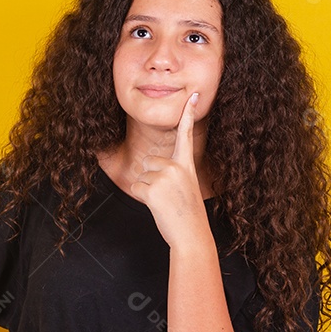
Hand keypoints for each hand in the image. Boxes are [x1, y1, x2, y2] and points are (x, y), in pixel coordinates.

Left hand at [130, 91, 211, 248]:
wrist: (192, 235)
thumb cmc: (188, 214)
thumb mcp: (186, 186)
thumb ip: (173, 172)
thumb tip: (149, 167)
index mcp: (187, 164)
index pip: (186, 134)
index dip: (189, 114)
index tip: (194, 96)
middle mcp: (176, 166)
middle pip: (148, 161)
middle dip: (151, 178)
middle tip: (168, 196)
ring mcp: (164, 177)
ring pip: (141, 175)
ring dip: (147, 190)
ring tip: (164, 202)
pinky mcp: (152, 189)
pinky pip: (136, 187)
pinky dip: (142, 198)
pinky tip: (157, 206)